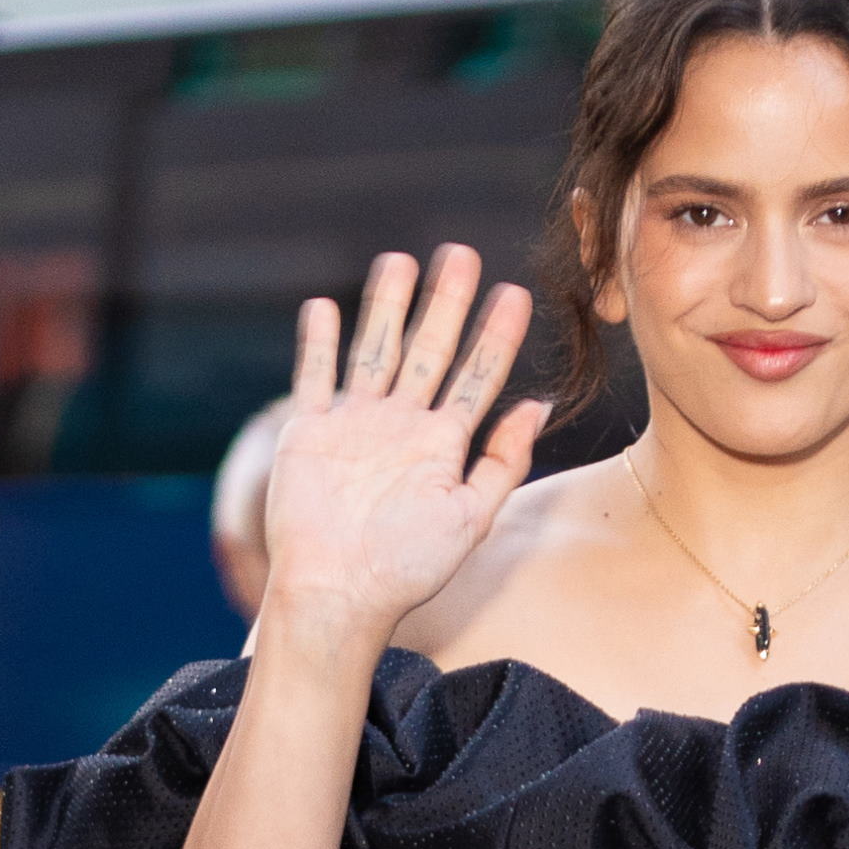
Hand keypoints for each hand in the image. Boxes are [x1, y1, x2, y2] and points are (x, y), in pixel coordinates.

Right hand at [261, 244, 547, 627]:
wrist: (338, 596)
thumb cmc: (408, 568)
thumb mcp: (472, 516)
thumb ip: (503, 460)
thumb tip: (539, 407)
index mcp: (442, 444)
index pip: (477, 376)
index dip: (496, 335)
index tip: (515, 294)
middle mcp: (400, 426)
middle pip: (428, 350)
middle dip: (446, 302)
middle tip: (461, 253)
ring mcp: (354, 426)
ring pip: (374, 351)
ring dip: (387, 307)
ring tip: (400, 260)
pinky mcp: (309, 434)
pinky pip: (314, 379)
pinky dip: (318, 344)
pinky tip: (323, 307)